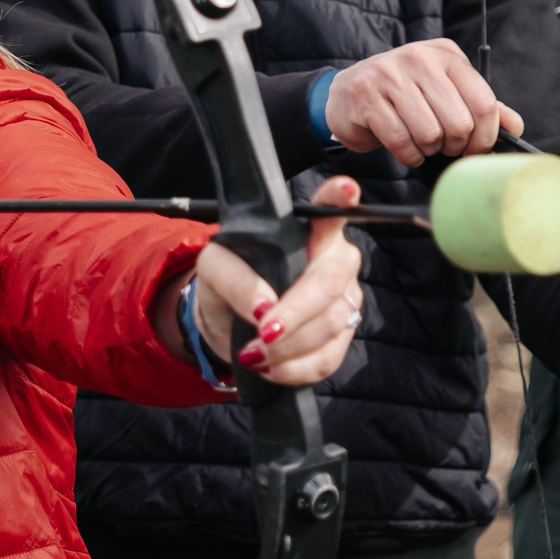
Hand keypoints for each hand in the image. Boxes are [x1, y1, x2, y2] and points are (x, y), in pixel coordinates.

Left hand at [186, 176, 366, 386]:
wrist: (229, 325)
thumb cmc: (229, 283)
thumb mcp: (214, 270)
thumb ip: (235, 279)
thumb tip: (264, 307)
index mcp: (308, 229)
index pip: (328, 209)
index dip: (339, 199)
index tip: (345, 189)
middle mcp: (335, 258)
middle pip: (328, 282)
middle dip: (295, 312)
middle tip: (262, 331)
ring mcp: (344, 298)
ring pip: (329, 324)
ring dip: (287, 346)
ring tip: (252, 354)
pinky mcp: (342, 337)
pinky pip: (327, 357)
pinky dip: (294, 369)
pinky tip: (270, 367)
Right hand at [325, 40, 521, 165]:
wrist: (348, 94)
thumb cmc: (404, 96)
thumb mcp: (445, 92)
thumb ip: (480, 107)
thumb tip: (514, 126)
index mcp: (446, 55)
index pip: (484, 101)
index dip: (486, 136)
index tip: (476, 149)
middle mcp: (419, 58)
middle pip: (459, 122)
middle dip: (455, 146)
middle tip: (444, 146)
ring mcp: (390, 75)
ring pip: (429, 134)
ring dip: (428, 150)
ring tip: (421, 144)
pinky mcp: (366, 96)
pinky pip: (401, 141)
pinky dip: (408, 155)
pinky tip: (405, 148)